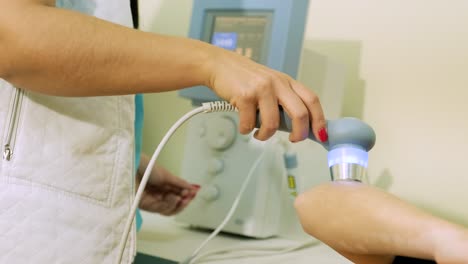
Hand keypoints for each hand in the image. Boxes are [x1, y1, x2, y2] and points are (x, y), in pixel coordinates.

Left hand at [136, 154, 198, 215]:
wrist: (133, 166)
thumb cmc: (146, 167)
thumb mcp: (167, 175)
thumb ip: (180, 184)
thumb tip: (192, 188)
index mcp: (163, 186)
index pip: (177, 196)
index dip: (186, 196)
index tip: (194, 193)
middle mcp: (158, 194)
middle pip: (173, 205)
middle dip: (183, 202)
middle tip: (190, 198)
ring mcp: (151, 200)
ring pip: (168, 210)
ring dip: (177, 204)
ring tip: (182, 197)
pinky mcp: (145, 205)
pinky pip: (160, 210)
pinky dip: (169, 205)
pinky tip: (174, 198)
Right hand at [205, 48, 326, 142]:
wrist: (220, 65)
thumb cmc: (245, 78)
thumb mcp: (271, 83)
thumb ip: (284, 100)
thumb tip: (298, 126)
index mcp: (287, 82)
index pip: (312, 100)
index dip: (320, 120)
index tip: (321, 135)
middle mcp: (278, 83)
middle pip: (300, 113)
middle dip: (300, 133)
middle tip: (293, 140)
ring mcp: (262, 89)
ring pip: (273, 123)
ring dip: (266, 135)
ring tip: (259, 134)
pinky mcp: (245, 96)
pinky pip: (250, 123)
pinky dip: (246, 130)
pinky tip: (244, 125)